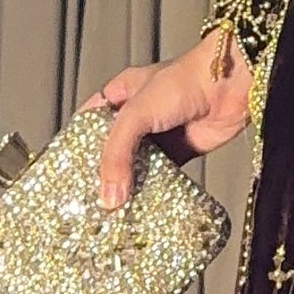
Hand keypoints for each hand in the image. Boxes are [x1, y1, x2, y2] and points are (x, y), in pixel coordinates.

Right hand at [79, 33, 253, 209]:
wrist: (230, 86)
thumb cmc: (184, 82)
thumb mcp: (136, 113)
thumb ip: (117, 154)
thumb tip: (109, 196)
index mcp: (120, 95)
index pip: (89, 124)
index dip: (76, 146)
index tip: (64, 173)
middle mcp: (137, 116)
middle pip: (112, 150)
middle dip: (101, 173)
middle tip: (85, 200)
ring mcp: (159, 135)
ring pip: (135, 166)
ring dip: (126, 185)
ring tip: (108, 212)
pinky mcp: (180, 152)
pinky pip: (160, 176)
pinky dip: (151, 190)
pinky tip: (139, 206)